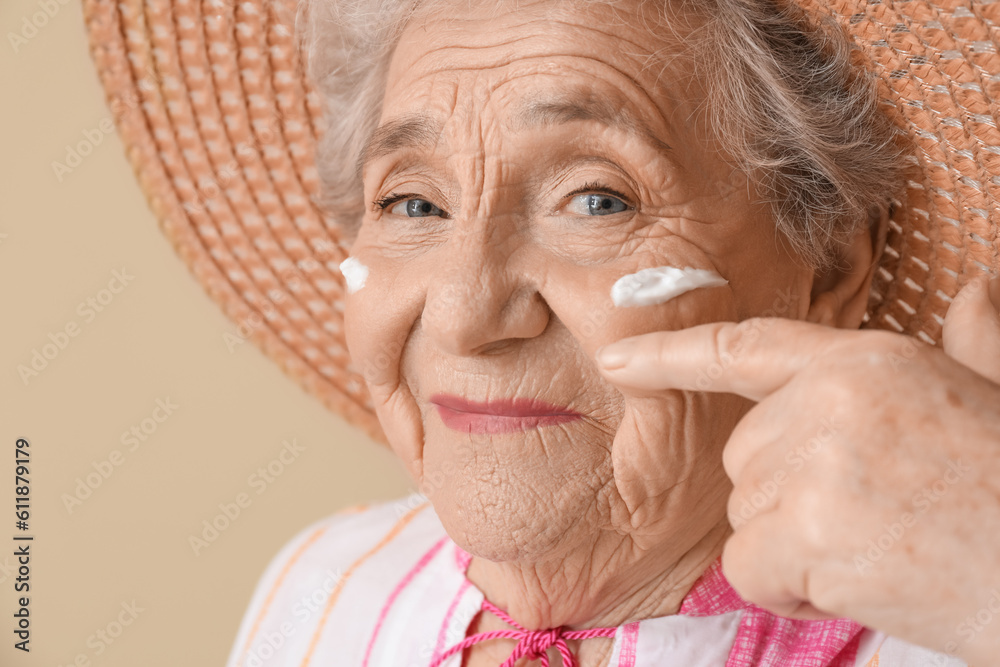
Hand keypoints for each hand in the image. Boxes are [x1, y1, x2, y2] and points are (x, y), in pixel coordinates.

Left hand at [595, 276, 999, 664]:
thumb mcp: (996, 396)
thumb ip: (973, 344)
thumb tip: (978, 289)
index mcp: (867, 362)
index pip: (745, 347)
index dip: (671, 351)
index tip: (613, 355)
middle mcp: (827, 400)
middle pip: (744, 455)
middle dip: (787, 495)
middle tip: (873, 517)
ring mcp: (812, 463)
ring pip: (745, 514)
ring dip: (794, 544)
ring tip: (879, 547)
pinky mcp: (804, 531)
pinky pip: (748, 566)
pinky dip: (787, 586)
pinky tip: (858, 582)